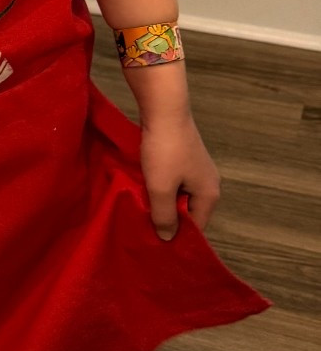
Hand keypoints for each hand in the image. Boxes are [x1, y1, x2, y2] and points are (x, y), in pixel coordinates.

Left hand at [139, 113, 219, 240]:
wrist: (165, 110)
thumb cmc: (164, 151)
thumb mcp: (160, 188)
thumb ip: (164, 216)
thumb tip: (168, 239)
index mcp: (209, 195)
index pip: (195, 227)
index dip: (175, 236)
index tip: (153, 240)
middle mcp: (209, 184)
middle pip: (188, 212)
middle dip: (167, 218)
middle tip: (143, 223)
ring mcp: (198, 170)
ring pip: (179, 196)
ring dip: (161, 200)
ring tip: (141, 205)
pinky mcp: (185, 158)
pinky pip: (174, 181)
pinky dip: (161, 186)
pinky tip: (144, 185)